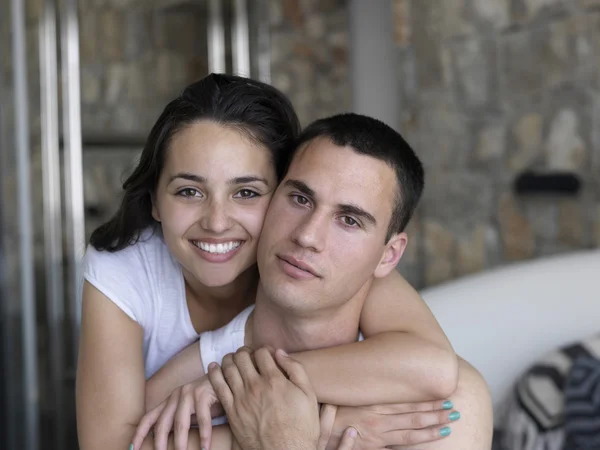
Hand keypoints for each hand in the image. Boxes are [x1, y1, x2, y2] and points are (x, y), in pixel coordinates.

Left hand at [131, 374, 223, 449]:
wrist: (228, 378)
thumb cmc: (210, 399)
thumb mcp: (191, 411)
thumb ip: (181, 421)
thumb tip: (170, 442)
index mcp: (170, 400)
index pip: (148, 418)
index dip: (139, 433)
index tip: (132, 448)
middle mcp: (176, 395)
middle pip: (162, 423)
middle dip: (159, 444)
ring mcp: (189, 393)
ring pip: (180, 423)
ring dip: (180, 442)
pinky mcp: (203, 393)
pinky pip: (202, 419)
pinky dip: (204, 435)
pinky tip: (205, 447)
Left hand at [208, 346, 319, 449]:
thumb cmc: (300, 426)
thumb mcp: (308, 395)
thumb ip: (295, 369)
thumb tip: (280, 352)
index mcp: (275, 379)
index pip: (262, 352)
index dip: (264, 349)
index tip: (267, 354)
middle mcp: (255, 386)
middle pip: (242, 356)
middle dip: (246, 351)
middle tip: (249, 355)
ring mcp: (241, 398)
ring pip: (228, 367)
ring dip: (230, 358)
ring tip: (233, 359)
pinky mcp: (231, 411)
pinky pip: (218, 386)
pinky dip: (214, 373)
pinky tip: (214, 367)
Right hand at [324, 400, 460, 449]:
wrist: (315, 426)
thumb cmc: (331, 408)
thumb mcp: (351, 393)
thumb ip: (368, 390)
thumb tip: (385, 379)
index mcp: (376, 402)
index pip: (408, 401)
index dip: (428, 401)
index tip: (444, 397)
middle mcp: (380, 417)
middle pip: (414, 416)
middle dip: (436, 414)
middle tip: (455, 411)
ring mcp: (378, 434)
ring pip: (411, 432)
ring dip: (432, 428)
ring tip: (449, 425)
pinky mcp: (373, 446)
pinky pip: (399, 445)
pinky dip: (416, 441)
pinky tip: (429, 438)